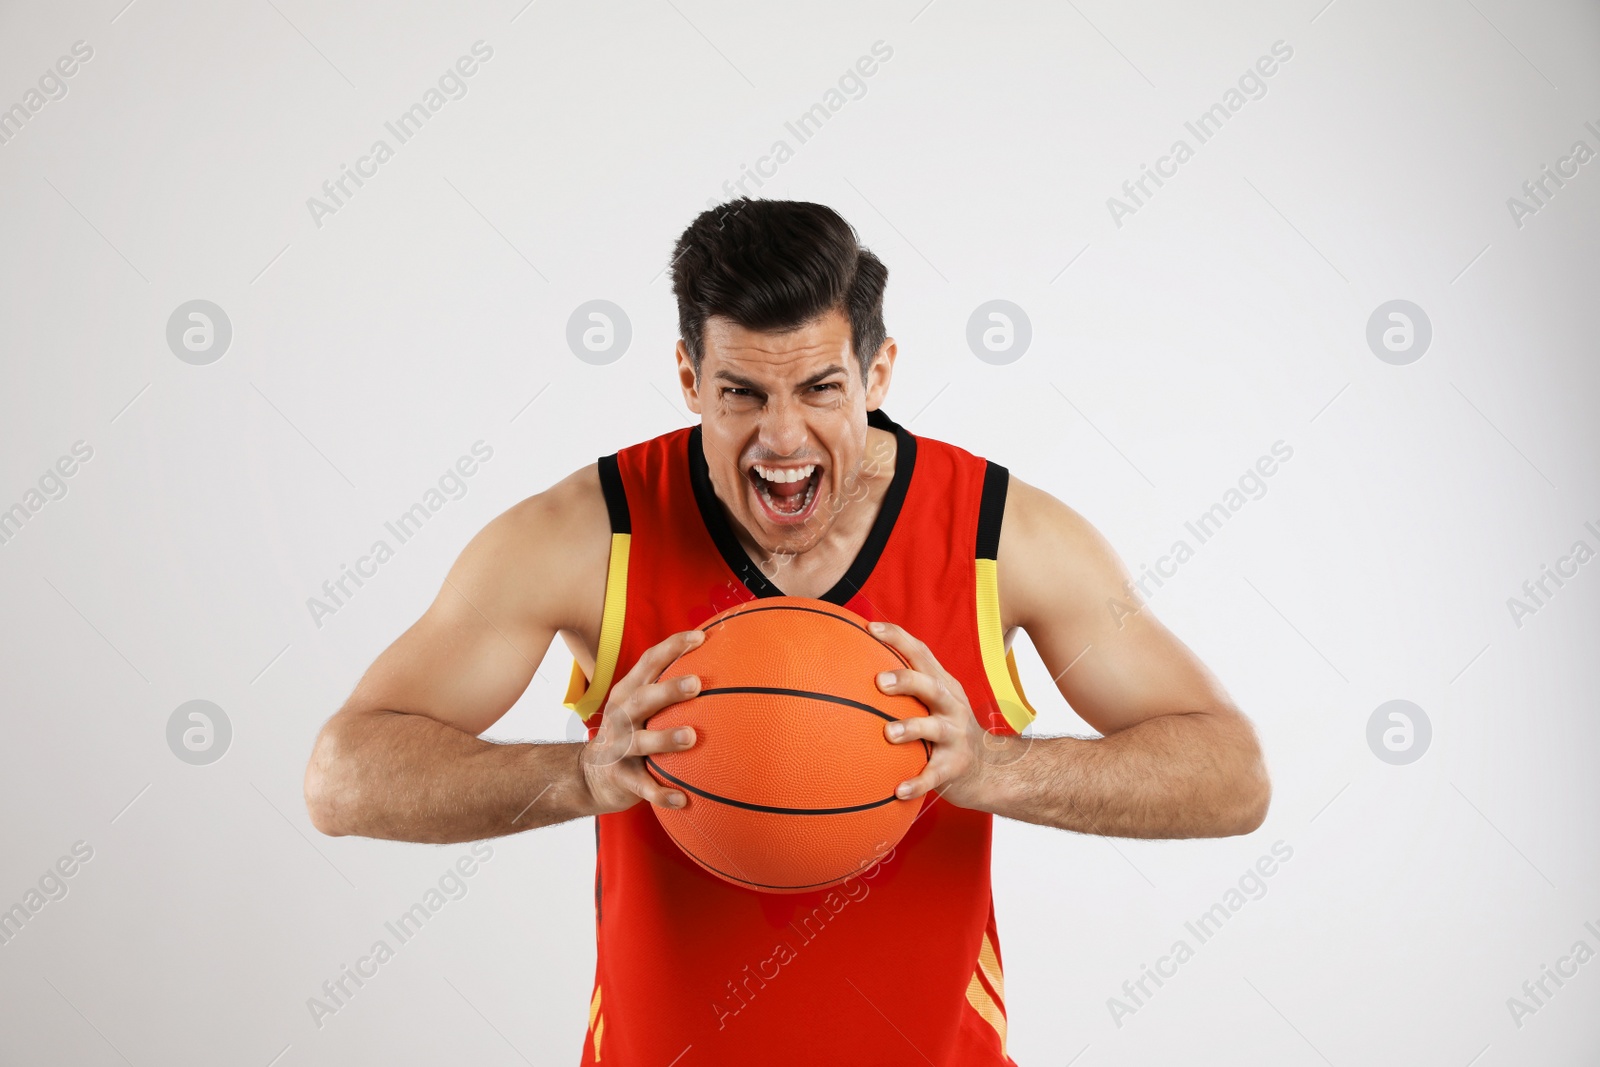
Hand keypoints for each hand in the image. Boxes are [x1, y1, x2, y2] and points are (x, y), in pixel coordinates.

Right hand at [578, 629, 703, 813]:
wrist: (590, 775)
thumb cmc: (632, 732)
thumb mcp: (643, 706)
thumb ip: (671, 688)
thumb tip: (725, 668)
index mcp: (629, 693)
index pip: (648, 663)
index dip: (672, 648)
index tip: (700, 638)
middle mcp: (621, 716)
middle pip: (642, 698)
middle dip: (668, 690)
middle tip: (697, 684)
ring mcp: (618, 747)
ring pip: (640, 742)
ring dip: (665, 738)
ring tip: (691, 737)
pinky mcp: (620, 777)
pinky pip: (642, 786)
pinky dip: (661, 793)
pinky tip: (683, 800)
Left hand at [871, 620, 1010, 809]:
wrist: (987, 768)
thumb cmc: (945, 728)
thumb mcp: (932, 701)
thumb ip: (903, 685)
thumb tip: (849, 662)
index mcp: (942, 685)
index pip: (921, 653)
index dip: (898, 638)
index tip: (870, 628)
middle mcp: (951, 706)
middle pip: (932, 686)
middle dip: (907, 680)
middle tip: (878, 681)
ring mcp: (955, 736)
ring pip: (935, 729)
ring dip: (911, 729)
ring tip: (888, 734)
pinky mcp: (954, 767)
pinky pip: (934, 775)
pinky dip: (917, 782)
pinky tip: (897, 791)